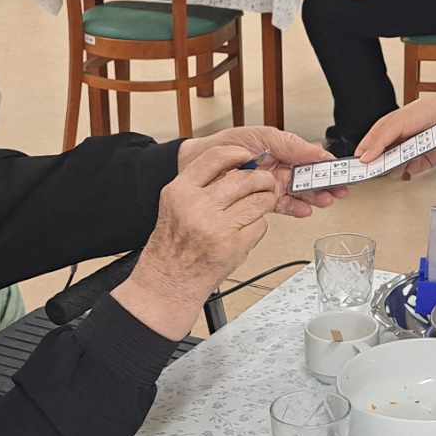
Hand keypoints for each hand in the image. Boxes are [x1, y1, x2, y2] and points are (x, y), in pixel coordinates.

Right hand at [127, 143, 279, 309]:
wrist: (169, 281)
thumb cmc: (173, 245)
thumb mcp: (175, 205)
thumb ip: (200, 185)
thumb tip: (237, 167)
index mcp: (180, 192)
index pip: (215, 158)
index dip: (238, 154)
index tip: (248, 157)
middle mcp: (197, 207)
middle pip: (245, 179)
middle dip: (262, 179)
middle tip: (265, 182)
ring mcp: (217, 227)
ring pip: (258, 200)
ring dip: (266, 201)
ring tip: (261, 204)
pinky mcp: (233, 246)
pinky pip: (260, 225)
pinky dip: (259, 226)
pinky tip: (246, 230)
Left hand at [181, 125, 346, 216]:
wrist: (194, 164)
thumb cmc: (222, 146)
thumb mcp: (259, 136)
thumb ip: (288, 143)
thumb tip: (315, 149)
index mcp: (279, 150)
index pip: (309, 157)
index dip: (326, 164)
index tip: (340, 169)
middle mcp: (276, 168)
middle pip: (308, 178)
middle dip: (326, 184)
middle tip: (340, 190)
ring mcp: (268, 186)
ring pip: (298, 193)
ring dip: (314, 197)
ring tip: (325, 201)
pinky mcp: (259, 201)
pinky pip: (281, 206)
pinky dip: (295, 208)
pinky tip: (305, 210)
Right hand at [356, 88, 435, 166]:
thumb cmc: (426, 110)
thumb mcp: (396, 122)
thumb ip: (380, 140)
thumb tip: (365, 156)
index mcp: (387, 130)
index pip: (369, 145)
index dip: (362, 155)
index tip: (354, 165)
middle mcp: (397, 142)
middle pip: (381, 159)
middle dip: (377, 165)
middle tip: (369, 172)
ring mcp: (410, 152)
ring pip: (395, 167)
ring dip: (394, 167)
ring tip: (393, 163)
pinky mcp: (423, 161)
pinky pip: (412, 170)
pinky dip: (410, 169)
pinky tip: (409, 164)